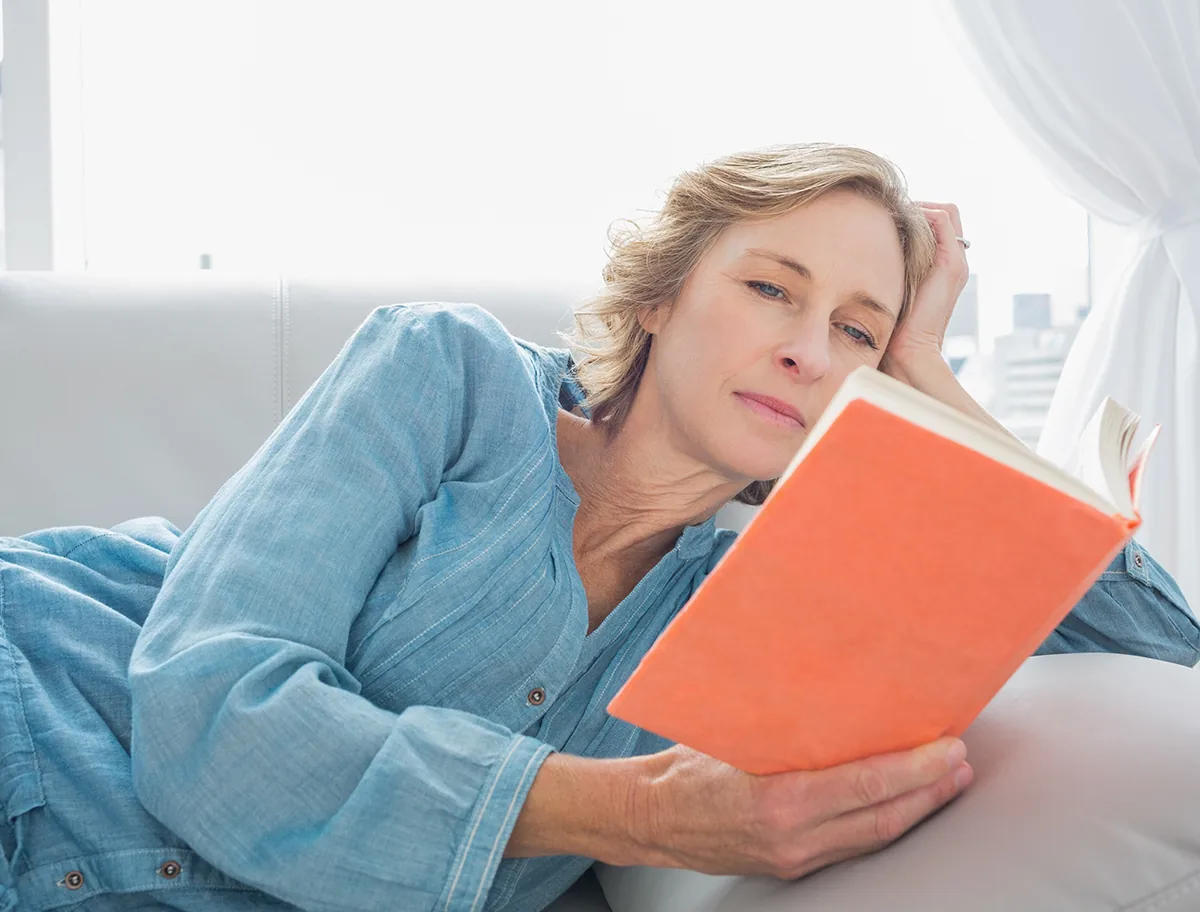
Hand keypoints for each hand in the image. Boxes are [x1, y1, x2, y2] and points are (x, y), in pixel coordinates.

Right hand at [628, 737, 971, 879]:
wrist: (651, 817)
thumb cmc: (685, 768)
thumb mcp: (732, 734)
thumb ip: (783, 724)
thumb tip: (829, 688)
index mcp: (779, 801)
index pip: (866, 787)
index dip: (915, 770)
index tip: (948, 748)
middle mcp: (793, 838)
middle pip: (883, 819)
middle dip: (931, 793)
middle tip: (961, 764)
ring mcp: (794, 857)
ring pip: (873, 838)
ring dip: (916, 810)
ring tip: (947, 783)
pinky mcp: (792, 865)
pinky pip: (851, 846)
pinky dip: (882, 823)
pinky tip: (901, 805)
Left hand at [880, 201, 969, 376]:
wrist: (907, 351)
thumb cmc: (890, 324)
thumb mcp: (888, 287)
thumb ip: (886, 266)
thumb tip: (859, 245)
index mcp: (941, 266)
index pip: (938, 221)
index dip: (914, 212)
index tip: (883, 216)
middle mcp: (953, 261)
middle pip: (945, 212)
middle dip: (916, 206)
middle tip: (885, 210)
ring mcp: (955, 262)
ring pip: (945, 212)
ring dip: (917, 207)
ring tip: (888, 213)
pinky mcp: (951, 264)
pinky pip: (942, 220)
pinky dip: (920, 213)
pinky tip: (892, 222)